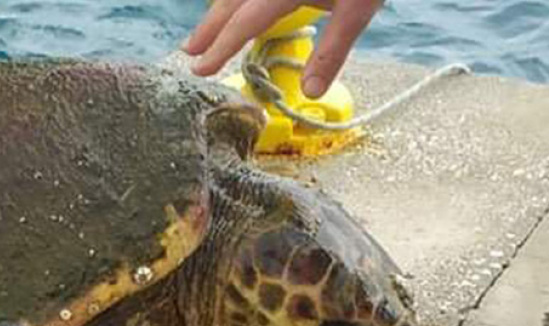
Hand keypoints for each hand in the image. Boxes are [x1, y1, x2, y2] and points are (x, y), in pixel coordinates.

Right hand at [184, 0, 384, 98]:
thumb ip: (331, 52)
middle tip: (190, 52)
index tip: (200, 68)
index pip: (244, 22)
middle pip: (232, 2)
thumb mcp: (358, 10)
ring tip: (205, 31)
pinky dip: (238, 0)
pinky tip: (233, 6)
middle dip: (210, 27)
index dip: (220, 47)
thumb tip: (311, 93)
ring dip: (220, 10)